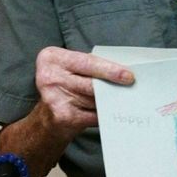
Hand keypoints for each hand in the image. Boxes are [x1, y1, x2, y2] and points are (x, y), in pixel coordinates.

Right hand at [0, 47, 133, 176]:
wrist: (45, 117)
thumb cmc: (65, 85)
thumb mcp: (70, 68)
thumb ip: (89, 65)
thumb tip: (123, 70)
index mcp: (51, 58)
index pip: (87, 62)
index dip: (110, 69)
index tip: (129, 75)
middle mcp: (49, 76)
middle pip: (91, 83)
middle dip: (113, 85)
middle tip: (131, 86)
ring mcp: (54, 98)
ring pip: (94, 100)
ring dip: (110, 101)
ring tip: (121, 98)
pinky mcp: (62, 117)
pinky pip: (92, 116)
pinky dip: (103, 115)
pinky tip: (110, 113)